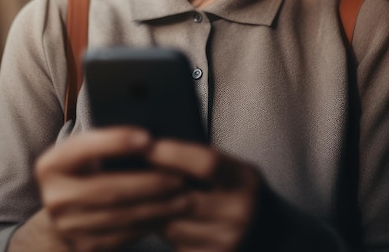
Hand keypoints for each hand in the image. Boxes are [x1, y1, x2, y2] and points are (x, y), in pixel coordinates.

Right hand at [34, 127, 190, 250]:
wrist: (63, 211)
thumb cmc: (85, 170)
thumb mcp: (84, 153)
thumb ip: (106, 142)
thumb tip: (148, 135)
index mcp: (52, 164)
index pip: (85, 148)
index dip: (116, 142)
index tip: (148, 138)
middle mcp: (54, 196)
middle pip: (108, 188)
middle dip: (148, 182)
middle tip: (179, 175)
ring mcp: (67, 226)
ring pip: (120, 215)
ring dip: (156, 206)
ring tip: (182, 196)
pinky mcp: (83, 246)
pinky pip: (123, 235)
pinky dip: (148, 223)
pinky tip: (167, 213)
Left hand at [146, 140, 262, 251]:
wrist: (256, 227)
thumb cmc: (228, 188)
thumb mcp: (224, 166)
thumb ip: (194, 160)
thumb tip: (149, 149)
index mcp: (243, 178)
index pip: (207, 163)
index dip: (173, 154)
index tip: (145, 147)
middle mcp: (240, 211)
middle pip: (183, 199)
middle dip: (154, 188)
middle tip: (132, 176)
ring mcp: (228, 240)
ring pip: (172, 226)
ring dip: (154, 213)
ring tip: (151, 199)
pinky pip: (175, 247)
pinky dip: (162, 233)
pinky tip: (162, 221)